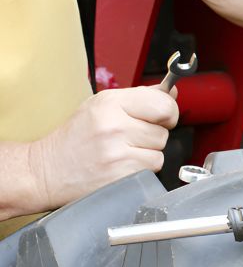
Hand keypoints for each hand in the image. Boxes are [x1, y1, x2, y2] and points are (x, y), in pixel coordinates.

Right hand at [28, 86, 178, 209]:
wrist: (47, 169)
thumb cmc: (76, 138)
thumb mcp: (101, 107)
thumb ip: (139, 98)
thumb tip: (171, 92)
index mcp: (109, 102)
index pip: (163, 104)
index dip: (168, 112)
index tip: (160, 117)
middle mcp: (114, 125)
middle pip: (164, 131)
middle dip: (152, 136)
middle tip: (128, 139)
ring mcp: (118, 152)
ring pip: (160, 152)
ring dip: (147, 154)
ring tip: (122, 153)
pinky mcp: (122, 174)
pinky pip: (152, 169)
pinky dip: (141, 170)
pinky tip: (121, 166)